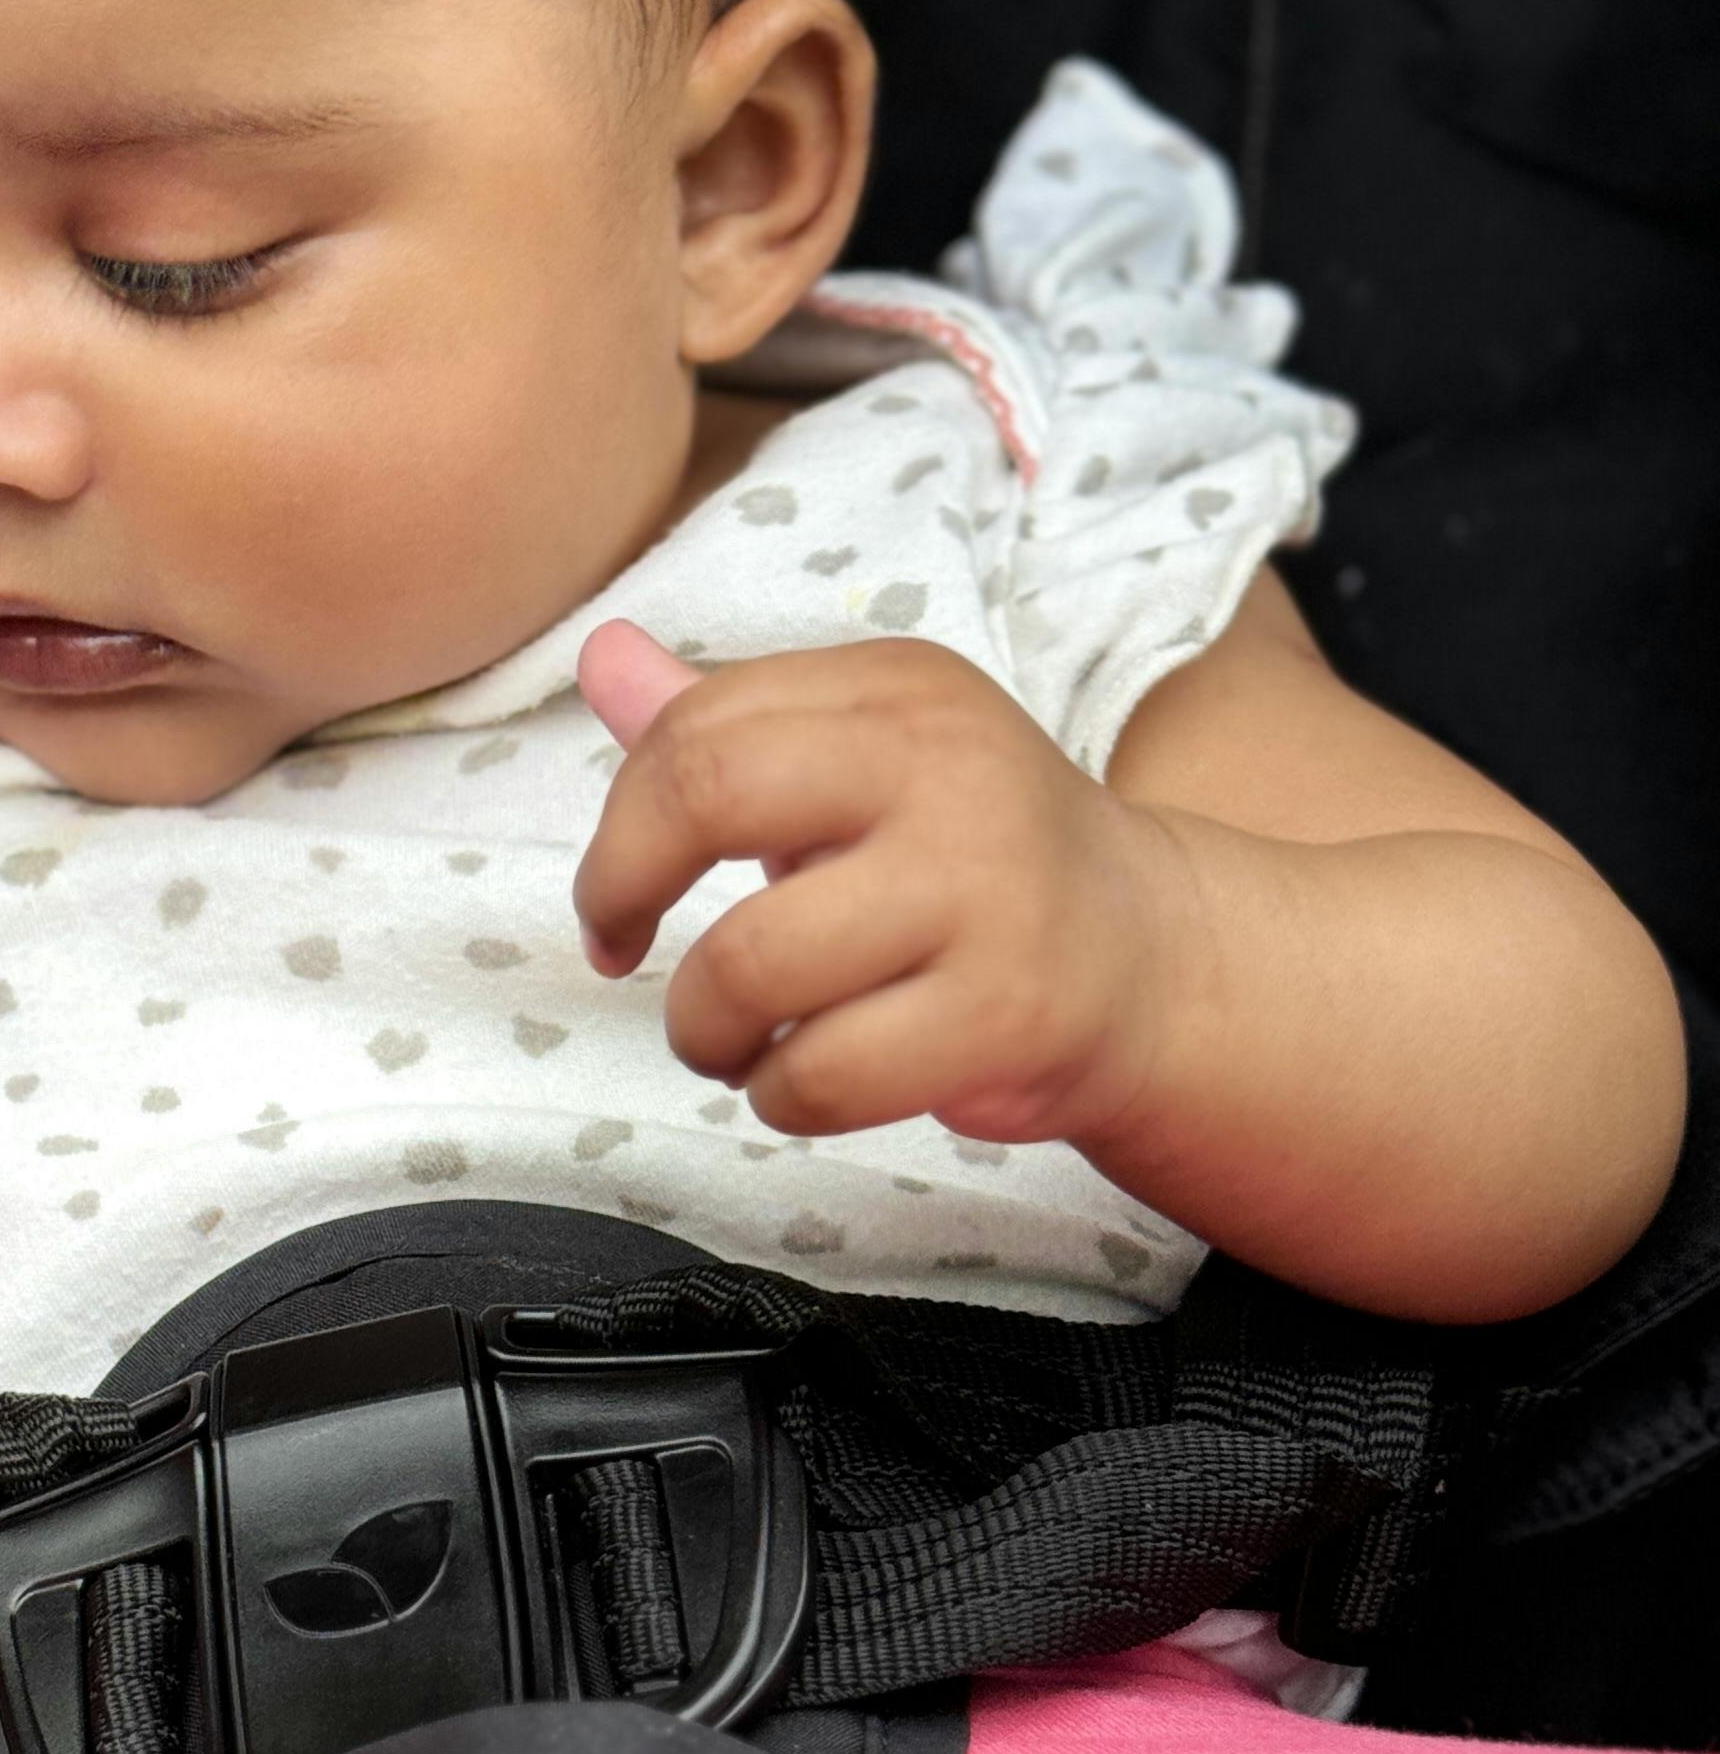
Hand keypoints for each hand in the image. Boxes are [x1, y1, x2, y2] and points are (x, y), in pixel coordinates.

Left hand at [572, 624, 1186, 1146]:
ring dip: (703, 1029)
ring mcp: (984, 889)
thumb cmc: (966, 863)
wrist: (1150, 958)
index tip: (615, 896)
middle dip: (620, 887)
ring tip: (732, 1041)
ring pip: (749, 965)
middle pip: (704, 795)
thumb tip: (602, 657)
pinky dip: (779, 1097)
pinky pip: (822, 1075)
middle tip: (623, 952)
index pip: (696, 725)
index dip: (619, 825)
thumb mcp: (861, 766)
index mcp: (898, 689)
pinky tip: (804, 1080)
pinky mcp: (1007, 1012)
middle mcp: (946, 766)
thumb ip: (727, 725)